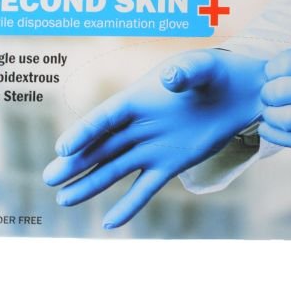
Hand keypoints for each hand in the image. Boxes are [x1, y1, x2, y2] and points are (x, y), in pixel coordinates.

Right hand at [43, 49, 265, 227]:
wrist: (240, 94)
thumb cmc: (218, 73)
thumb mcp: (203, 67)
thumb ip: (186, 73)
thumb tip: (169, 79)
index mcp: (139, 98)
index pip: (106, 118)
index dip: (85, 133)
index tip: (63, 149)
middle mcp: (139, 124)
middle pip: (102, 146)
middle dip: (76, 163)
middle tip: (50, 179)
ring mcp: (152, 146)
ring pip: (115, 168)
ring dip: (91, 184)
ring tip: (64, 200)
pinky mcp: (169, 164)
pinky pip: (145, 187)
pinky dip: (129, 205)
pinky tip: (110, 223)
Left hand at [259, 48, 290, 160]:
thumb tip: (274, 71)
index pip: (284, 62)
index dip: (272, 71)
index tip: (272, 76)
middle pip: (278, 91)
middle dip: (268, 95)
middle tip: (270, 97)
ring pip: (283, 118)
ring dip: (270, 116)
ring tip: (272, 114)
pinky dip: (274, 134)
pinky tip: (268, 129)